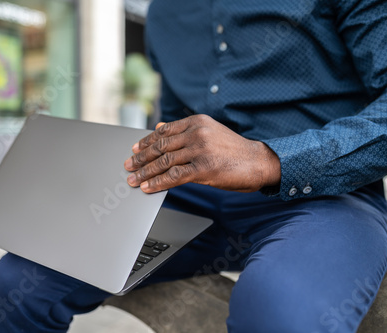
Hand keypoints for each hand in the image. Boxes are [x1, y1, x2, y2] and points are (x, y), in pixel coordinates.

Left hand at [124, 114, 280, 192]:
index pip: (163, 131)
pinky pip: (174, 176)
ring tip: (133, 179)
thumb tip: (159, 127)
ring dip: (145, 172)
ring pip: (164, 162)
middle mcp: (196, 133)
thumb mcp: (210, 131)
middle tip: (128, 165)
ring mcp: (200, 150)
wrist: (258, 161)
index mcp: (196, 121)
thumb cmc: (233, 149)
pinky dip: (158, 183)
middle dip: (141, 158)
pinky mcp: (203, 169)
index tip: (134, 149)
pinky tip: (148, 188)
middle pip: (160, 146)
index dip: (146, 141)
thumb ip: (185, 130)